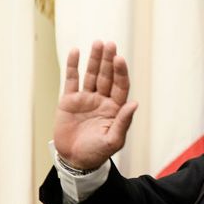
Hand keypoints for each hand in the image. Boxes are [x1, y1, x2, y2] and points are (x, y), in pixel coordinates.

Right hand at [53, 41, 137, 169]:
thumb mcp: (113, 140)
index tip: (119, 59)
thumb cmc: (97, 153)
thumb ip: (123, 122)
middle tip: (110, 44)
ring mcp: (86, 98)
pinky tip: (76, 51)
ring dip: (94, 59)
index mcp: (115, 108)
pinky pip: (71, 79)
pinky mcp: (69, 100)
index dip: (120, 72)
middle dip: (108, 60)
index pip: (120, 85)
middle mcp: (102, 100)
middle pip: (107, 76)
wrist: (75, 160)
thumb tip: (134, 103)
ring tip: (98, 43)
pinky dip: (73, 66)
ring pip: (91, 74)